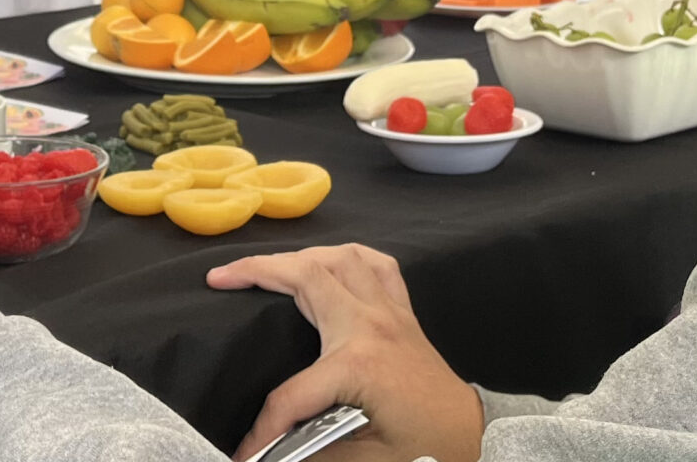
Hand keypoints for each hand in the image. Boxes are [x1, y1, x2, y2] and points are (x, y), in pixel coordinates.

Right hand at [208, 247, 482, 461]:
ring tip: (265, 265)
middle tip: (219, 276)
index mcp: (359, 363)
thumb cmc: (426, 448)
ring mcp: (390, 312)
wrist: (477, 438)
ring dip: (299, 255)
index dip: (264, 428)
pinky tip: (330, 261)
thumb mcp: (368, 460)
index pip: (292, 394)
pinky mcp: (403, 314)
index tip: (246, 455)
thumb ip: (314, 451)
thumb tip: (271, 455)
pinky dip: (348, 256)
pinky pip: (376, 265)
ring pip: (340, 257)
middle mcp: (372, 324)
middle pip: (307, 276)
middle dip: (258, 271)